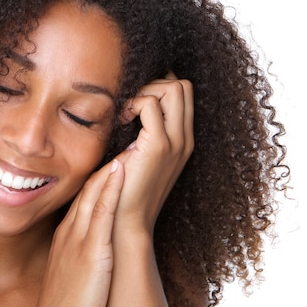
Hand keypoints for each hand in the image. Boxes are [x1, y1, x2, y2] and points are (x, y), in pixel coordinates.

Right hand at [18, 159, 124, 306]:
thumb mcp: (69, 274)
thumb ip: (77, 256)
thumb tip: (92, 248)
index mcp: (66, 238)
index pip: (82, 199)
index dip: (99, 178)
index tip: (114, 161)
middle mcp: (69, 232)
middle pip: (87, 190)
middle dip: (105, 165)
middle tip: (124, 142)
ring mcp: (78, 240)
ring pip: (93, 194)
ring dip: (110, 168)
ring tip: (128, 145)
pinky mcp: (90, 253)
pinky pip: (100, 214)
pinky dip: (110, 189)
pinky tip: (120, 171)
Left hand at [116, 73, 193, 235]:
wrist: (127, 222)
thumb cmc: (125, 190)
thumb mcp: (138, 157)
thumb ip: (142, 134)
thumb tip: (131, 108)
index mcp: (182, 141)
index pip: (184, 94)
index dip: (159, 87)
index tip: (136, 103)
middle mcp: (184, 140)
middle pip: (183, 86)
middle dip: (154, 84)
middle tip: (131, 105)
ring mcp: (175, 142)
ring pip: (173, 88)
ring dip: (145, 91)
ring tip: (127, 114)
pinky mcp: (158, 146)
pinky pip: (150, 104)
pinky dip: (134, 103)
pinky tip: (122, 121)